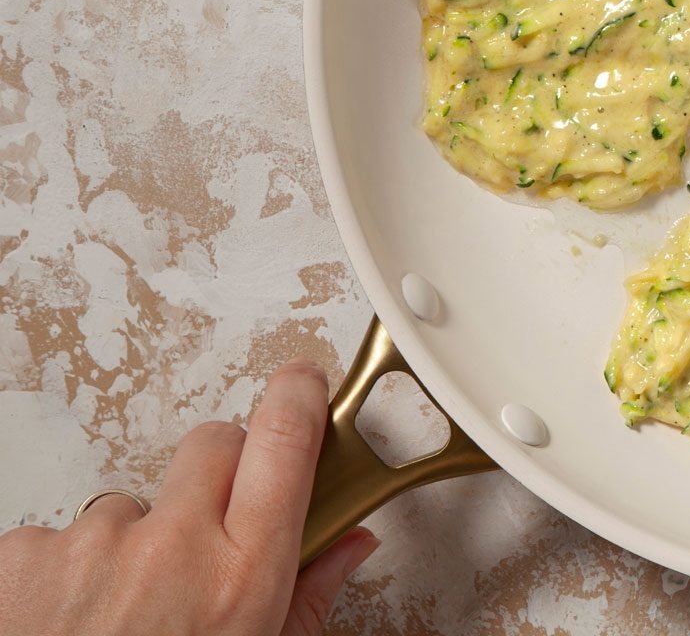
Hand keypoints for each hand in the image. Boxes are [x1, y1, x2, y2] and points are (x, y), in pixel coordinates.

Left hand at [0, 360, 376, 635]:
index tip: (304, 384)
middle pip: (213, 445)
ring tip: (122, 614)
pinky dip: (65, 575)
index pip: (285, 438)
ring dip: (133, 543)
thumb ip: (309, 599)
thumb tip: (351, 546)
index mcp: (242, 576)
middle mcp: (171, 547)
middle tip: (212, 528)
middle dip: (219, 472)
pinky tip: (71, 622)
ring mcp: (90, 546)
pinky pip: (57, 539)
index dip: (299, 396)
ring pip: (130, 504)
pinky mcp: (22, 555)